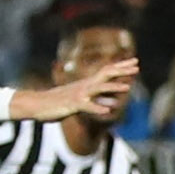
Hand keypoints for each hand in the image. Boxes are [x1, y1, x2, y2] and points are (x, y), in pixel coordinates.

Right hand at [13, 56, 138, 120]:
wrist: (37, 104)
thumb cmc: (58, 102)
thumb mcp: (81, 101)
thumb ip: (98, 101)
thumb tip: (114, 103)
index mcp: (87, 84)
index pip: (107, 71)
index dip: (121, 67)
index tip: (135, 62)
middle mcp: (84, 86)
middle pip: (106, 75)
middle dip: (122, 71)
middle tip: (137, 66)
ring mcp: (79, 95)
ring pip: (99, 89)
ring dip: (113, 87)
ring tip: (128, 87)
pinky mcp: (72, 105)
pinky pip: (87, 107)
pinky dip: (97, 108)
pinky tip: (108, 111)